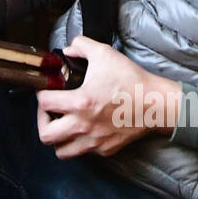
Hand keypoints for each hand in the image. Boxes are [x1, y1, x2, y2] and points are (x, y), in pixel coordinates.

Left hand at [35, 36, 181, 158]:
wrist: (157, 104)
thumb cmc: (131, 80)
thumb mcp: (104, 53)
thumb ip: (81, 45)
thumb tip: (68, 50)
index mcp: (80, 102)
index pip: (43, 103)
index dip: (40, 94)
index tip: (46, 90)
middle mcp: (84, 126)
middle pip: (46, 136)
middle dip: (42, 122)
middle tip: (49, 112)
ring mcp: (94, 141)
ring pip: (62, 151)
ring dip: (58, 138)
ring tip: (63, 124)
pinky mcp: (105, 149)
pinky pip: (84, 152)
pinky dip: (78, 143)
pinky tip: (84, 129)